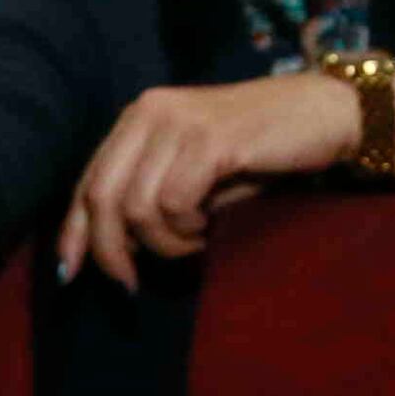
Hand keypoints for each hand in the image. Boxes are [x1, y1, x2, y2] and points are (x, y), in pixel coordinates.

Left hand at [57, 73, 358, 288]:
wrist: (324, 115)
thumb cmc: (259, 151)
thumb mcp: (195, 174)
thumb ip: (151, 198)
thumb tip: (114, 250)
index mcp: (139, 117)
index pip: (89, 180)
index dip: (75, 233)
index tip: (70, 275)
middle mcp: (150, 112)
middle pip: (102, 197)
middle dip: (110, 252)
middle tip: (132, 283)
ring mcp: (179, 123)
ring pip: (137, 208)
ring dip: (164, 242)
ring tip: (195, 240)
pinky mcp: (210, 140)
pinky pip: (174, 204)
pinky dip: (187, 230)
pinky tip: (208, 227)